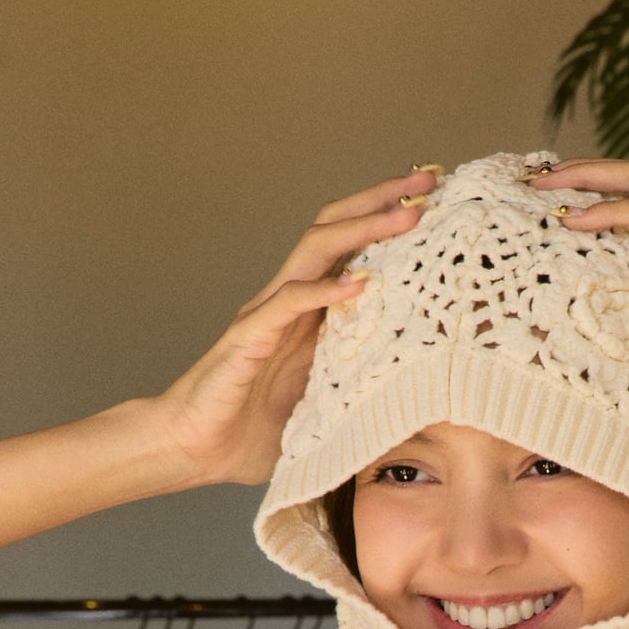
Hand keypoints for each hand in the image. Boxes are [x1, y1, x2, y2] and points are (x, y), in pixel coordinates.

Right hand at [153, 169, 440, 486]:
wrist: (194, 449)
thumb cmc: (253, 433)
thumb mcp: (325, 407)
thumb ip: (358, 386)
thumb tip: (417, 396)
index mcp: (308, 314)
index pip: (350, 248)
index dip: (387, 218)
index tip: (434, 197)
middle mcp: (288, 301)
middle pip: (335, 229)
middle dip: (381, 199)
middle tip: (428, 178)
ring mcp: (266, 314)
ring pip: (315, 251)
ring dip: (363, 228)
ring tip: (407, 214)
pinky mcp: (247, 339)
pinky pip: (286, 305)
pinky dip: (322, 291)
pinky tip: (358, 284)